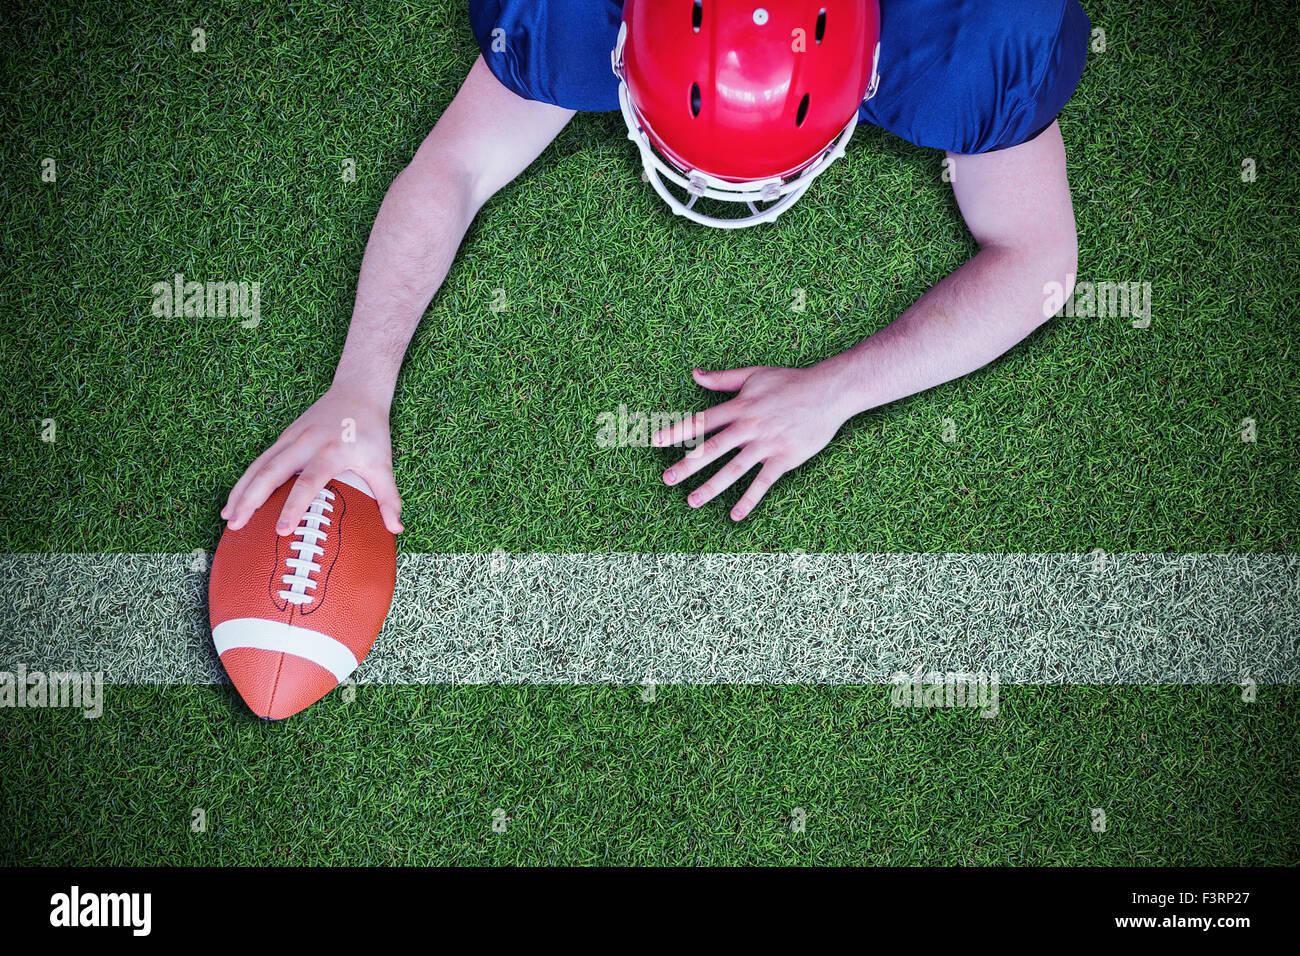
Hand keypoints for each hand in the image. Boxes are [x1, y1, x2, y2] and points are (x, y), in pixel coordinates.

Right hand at [220, 386, 402, 534]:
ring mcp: (290, 439)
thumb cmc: (371, 431)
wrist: (357, 391)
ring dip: (241, 491)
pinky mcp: (284, 438)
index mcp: (330, 452)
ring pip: (258, 466)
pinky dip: (245, 480)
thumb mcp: (383, 463)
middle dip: (252, 500)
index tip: (282, 529)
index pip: (308, 482)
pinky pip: (259, 461)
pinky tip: (236, 499)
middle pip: (271, 473)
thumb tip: (396, 529)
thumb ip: (388, 497)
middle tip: (238, 526)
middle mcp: (305, 444)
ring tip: (228, 518)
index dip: (293, 506)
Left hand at [652, 366, 849, 520]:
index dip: (678, 431)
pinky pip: (763, 483)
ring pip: (734, 469)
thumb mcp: (753, 375)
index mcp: (739, 407)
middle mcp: (749, 427)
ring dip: (712, 487)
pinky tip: (734, 515)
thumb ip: (722, 379)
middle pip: (712, 448)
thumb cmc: (789, 381)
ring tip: (692, 501)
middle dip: (687, 464)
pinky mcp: (784, 458)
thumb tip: (694, 374)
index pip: (702, 421)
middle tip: (666, 479)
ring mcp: (767, 444)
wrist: (829, 391)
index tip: (656, 441)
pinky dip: (749, 499)